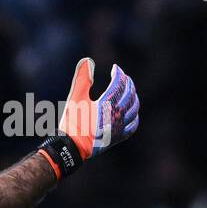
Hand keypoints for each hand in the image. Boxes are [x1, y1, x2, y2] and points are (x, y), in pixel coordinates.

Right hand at [38, 58, 139, 178]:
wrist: (72, 146)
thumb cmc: (72, 122)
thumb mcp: (75, 98)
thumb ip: (82, 79)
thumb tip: (87, 60)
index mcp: (108, 104)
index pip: (119, 83)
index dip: (119, 73)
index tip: (115, 68)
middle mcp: (118, 114)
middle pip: (129, 94)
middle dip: (127, 83)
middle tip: (123, 77)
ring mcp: (120, 126)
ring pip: (134, 108)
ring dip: (133, 97)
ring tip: (129, 91)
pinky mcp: (118, 137)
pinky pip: (133, 125)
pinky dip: (134, 116)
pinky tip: (132, 113)